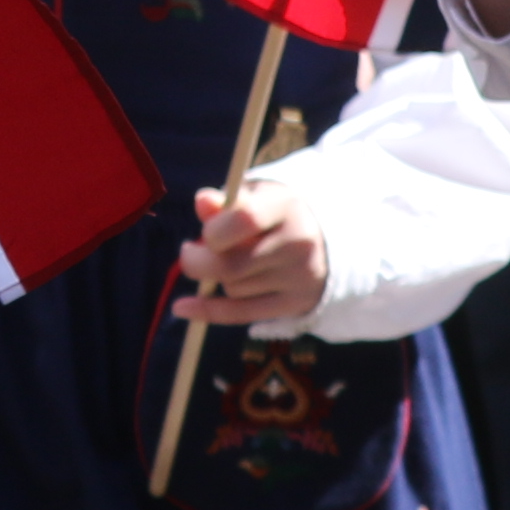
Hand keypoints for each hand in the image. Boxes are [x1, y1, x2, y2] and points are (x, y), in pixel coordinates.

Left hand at [171, 173, 332, 326]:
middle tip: (189, 251)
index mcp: (287, 206)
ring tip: (235, 261)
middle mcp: (298, 243)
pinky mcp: (296, 303)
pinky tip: (182, 308)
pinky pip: (241, 313)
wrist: (327, 241)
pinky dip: (207, 311)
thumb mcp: (257, 197)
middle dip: (198, 262)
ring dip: (220, 277)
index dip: (214, 230)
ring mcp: (300, 277)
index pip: (245, 219)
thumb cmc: (276, 214)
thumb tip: (202, 201)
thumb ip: (227, 201)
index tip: (205, 233)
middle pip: (231, 265)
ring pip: (233, 287)